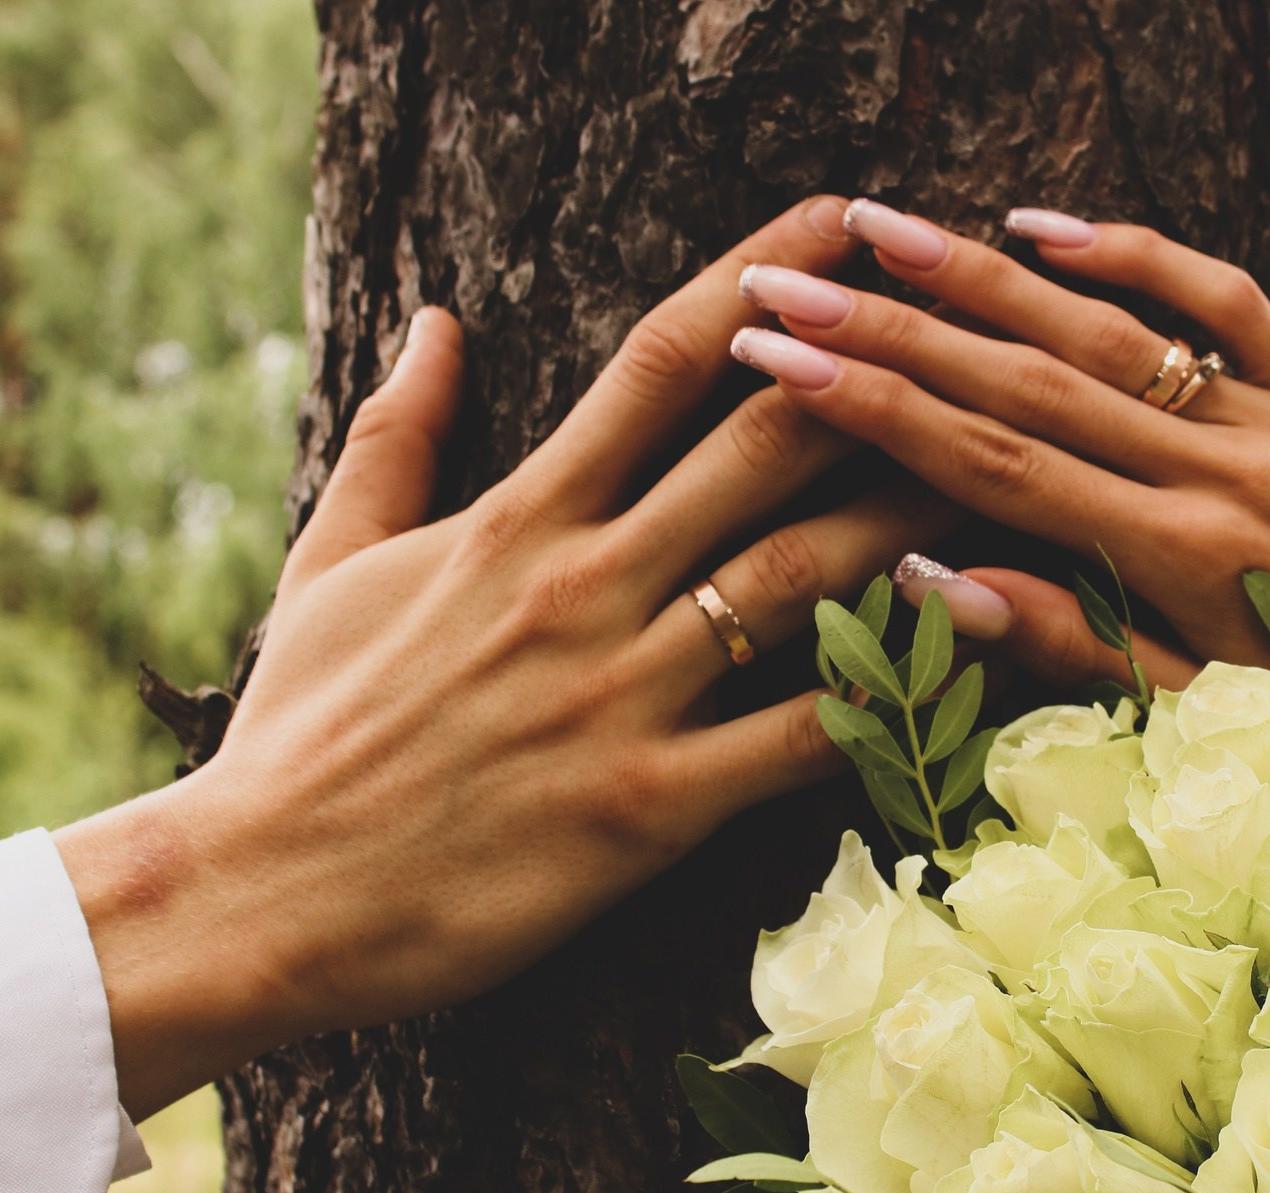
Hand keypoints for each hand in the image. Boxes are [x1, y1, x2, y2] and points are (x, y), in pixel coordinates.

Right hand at [57, 198, 952, 1118]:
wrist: (257, 893)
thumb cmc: (298, 733)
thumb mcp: (331, 562)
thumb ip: (397, 436)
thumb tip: (436, 318)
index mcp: (518, 516)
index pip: (662, 359)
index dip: (768, 274)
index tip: (847, 222)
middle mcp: (583, 584)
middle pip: (764, 446)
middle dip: (879, 380)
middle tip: (978, 337)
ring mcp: (620, 693)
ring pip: (801, 577)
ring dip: (915, 519)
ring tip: (1012, 482)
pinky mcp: (646, 807)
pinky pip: (797, 743)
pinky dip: (892, 701)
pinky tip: (972, 668)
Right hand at [725, 200, 1269, 700]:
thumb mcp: (1190, 713)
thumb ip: (1065, 640)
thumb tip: (925, 576)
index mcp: (1177, 558)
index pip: (994, 464)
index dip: (878, 411)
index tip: (781, 365)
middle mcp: (1218, 468)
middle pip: (1025, 381)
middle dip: (892, 329)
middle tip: (785, 285)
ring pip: (1106, 326)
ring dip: (981, 273)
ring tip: (872, 227)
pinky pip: (1223, 296)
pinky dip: (1136, 250)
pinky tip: (1041, 223)